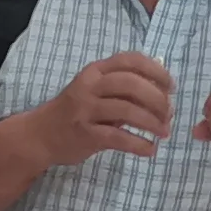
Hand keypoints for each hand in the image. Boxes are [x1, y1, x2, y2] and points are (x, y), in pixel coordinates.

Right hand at [27, 52, 174, 168]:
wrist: (39, 135)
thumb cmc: (75, 112)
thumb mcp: (96, 92)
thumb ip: (124, 89)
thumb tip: (163, 89)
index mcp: (96, 71)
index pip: (130, 60)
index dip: (156, 71)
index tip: (171, 87)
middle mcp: (89, 86)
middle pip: (131, 83)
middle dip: (157, 99)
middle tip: (169, 114)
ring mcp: (85, 109)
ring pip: (126, 109)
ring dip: (151, 122)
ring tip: (164, 132)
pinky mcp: (84, 133)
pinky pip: (117, 137)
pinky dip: (138, 144)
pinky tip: (150, 150)